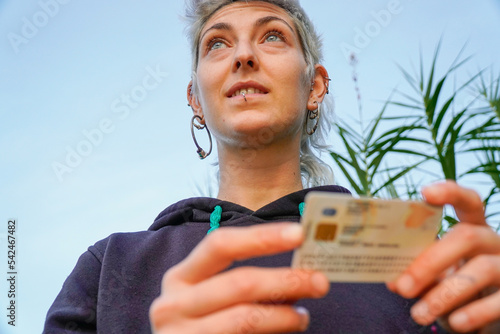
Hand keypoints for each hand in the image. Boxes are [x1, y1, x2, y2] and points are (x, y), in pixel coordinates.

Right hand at [149, 223, 329, 333]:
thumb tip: (298, 266)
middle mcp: (174, 305)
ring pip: (246, 319)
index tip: (299, 233)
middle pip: (239, 283)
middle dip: (285, 280)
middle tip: (319, 281)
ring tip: (304, 316)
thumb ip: (242, 281)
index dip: (261, 237)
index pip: (221, 244)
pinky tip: (286, 330)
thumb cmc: (202, 323)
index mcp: (180, 277)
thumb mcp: (209, 296)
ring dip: (284, 316)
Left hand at [388, 181, 499, 332]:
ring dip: (444, 294)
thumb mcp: (438, 272)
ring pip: (480, 270)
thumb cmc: (456, 282)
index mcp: (473, 228)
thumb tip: (392, 279)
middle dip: (431, 261)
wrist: (488, 312)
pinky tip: (453, 322)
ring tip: (418, 314)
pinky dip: (473, 313)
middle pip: (466, 236)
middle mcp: (494, 241)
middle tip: (402, 287)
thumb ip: (418, 270)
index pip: (468, 201)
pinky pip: (498, 302)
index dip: (450, 192)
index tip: (425, 192)